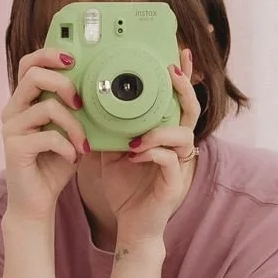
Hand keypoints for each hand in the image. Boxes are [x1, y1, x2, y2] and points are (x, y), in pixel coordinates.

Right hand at [0, 45, 89, 223]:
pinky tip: (72, 158)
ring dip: (74, 125)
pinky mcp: (14, 147)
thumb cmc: (54, 164)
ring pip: (47, 106)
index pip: (30, 64)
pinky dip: (67, 147)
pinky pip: (49, 136)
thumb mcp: (70, 131)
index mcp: (24, 101)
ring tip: (82, 143)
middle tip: (80, 103)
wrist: (37, 202)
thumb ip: (75, 110)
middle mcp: (12, 110)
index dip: (50, 55)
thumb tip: (100, 89)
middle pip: (34, 74)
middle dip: (64, 83)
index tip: (73, 60)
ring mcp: (10, 128)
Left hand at [97, 47, 201, 248]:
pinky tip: (133, 155)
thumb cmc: (125, 187)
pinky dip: (152, 153)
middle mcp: (177, 147)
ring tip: (136, 135)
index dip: (183, 78)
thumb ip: (107, 128)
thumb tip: (86, 102)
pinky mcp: (174, 185)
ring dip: (159, 130)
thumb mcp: (111, 151)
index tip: (178, 53)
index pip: (178, 101)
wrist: (128, 225)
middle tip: (170, 72)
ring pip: (183, 136)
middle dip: (184, 89)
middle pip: (192, 111)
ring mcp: (179, 165)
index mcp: (164, 135)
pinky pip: (170, 161)